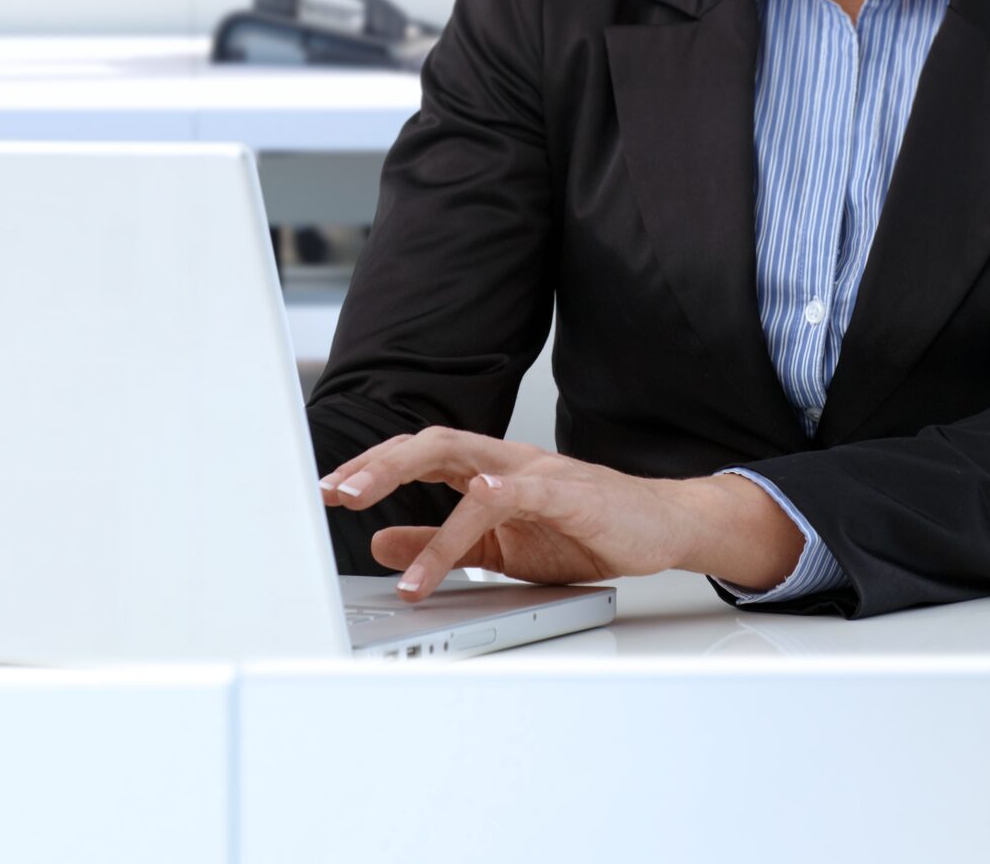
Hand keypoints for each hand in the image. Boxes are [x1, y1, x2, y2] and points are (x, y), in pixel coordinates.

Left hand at [320, 427, 805, 598]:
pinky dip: (466, 519)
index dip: (371, 466)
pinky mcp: (560, 491)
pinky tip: (439, 543)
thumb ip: (442, 543)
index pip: (418, 454)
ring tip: (363, 516)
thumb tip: (381, 541)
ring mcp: (531, 470)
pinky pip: (501, 497)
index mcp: (486, 468)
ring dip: (402, 481)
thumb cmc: (588, 529)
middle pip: (426, 442)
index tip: (328, 489)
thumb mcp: (502, 547)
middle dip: (374, 464)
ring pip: (454, 454)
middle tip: (332, 492)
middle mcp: (502, 458)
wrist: (662, 527)